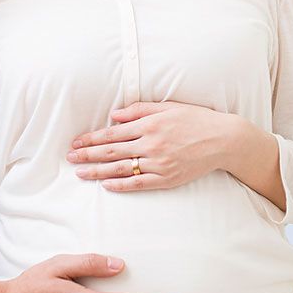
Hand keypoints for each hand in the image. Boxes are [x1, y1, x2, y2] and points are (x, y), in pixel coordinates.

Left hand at [69, 101, 238, 190]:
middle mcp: (152, 143)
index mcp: (150, 124)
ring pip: (121, 169)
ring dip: (98, 171)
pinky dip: (121, 185)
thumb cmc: (196, 120)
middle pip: (112, 151)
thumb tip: (114, 115)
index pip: (113, 133)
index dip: (92, 138)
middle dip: (88, 154)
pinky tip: (106, 185)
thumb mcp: (168, 107)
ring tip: (80, 173)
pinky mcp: (167, 178)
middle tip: (70, 157)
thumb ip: (139, 110)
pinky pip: (139, 183)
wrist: (223, 140)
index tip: (77, 141)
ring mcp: (159, 162)